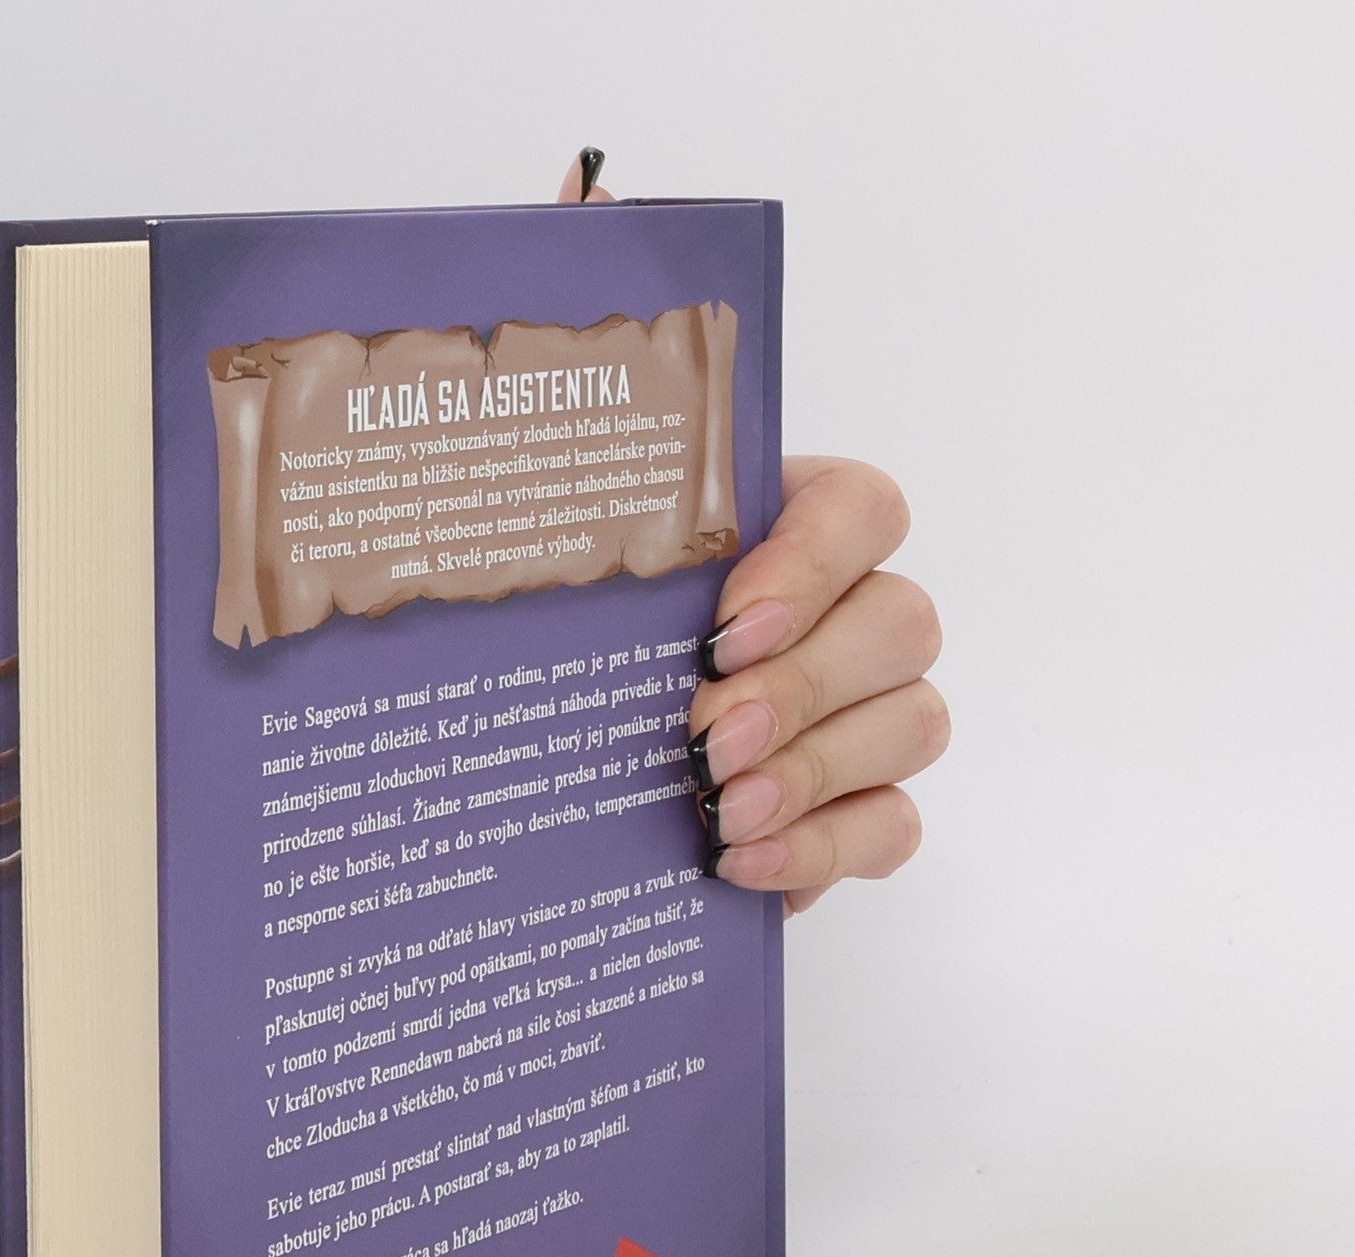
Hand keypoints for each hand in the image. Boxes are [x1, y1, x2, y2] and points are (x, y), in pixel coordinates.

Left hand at [558, 157, 948, 914]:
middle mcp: (847, 610)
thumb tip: (578, 198)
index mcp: (785, 526)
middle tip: (704, 734)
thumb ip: (583, 378)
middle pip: (904, 623)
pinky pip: (894, 828)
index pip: (862, 509)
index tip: (718, 624)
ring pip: (917, 724)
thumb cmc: (562, 611)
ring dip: (819, 770)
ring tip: (713, 808)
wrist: (532, 756)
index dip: (811, 564)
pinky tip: (737, 864)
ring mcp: (864, 713)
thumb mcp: (553, 506)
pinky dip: (827, 851)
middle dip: (807, 684)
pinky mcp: (852, 810)